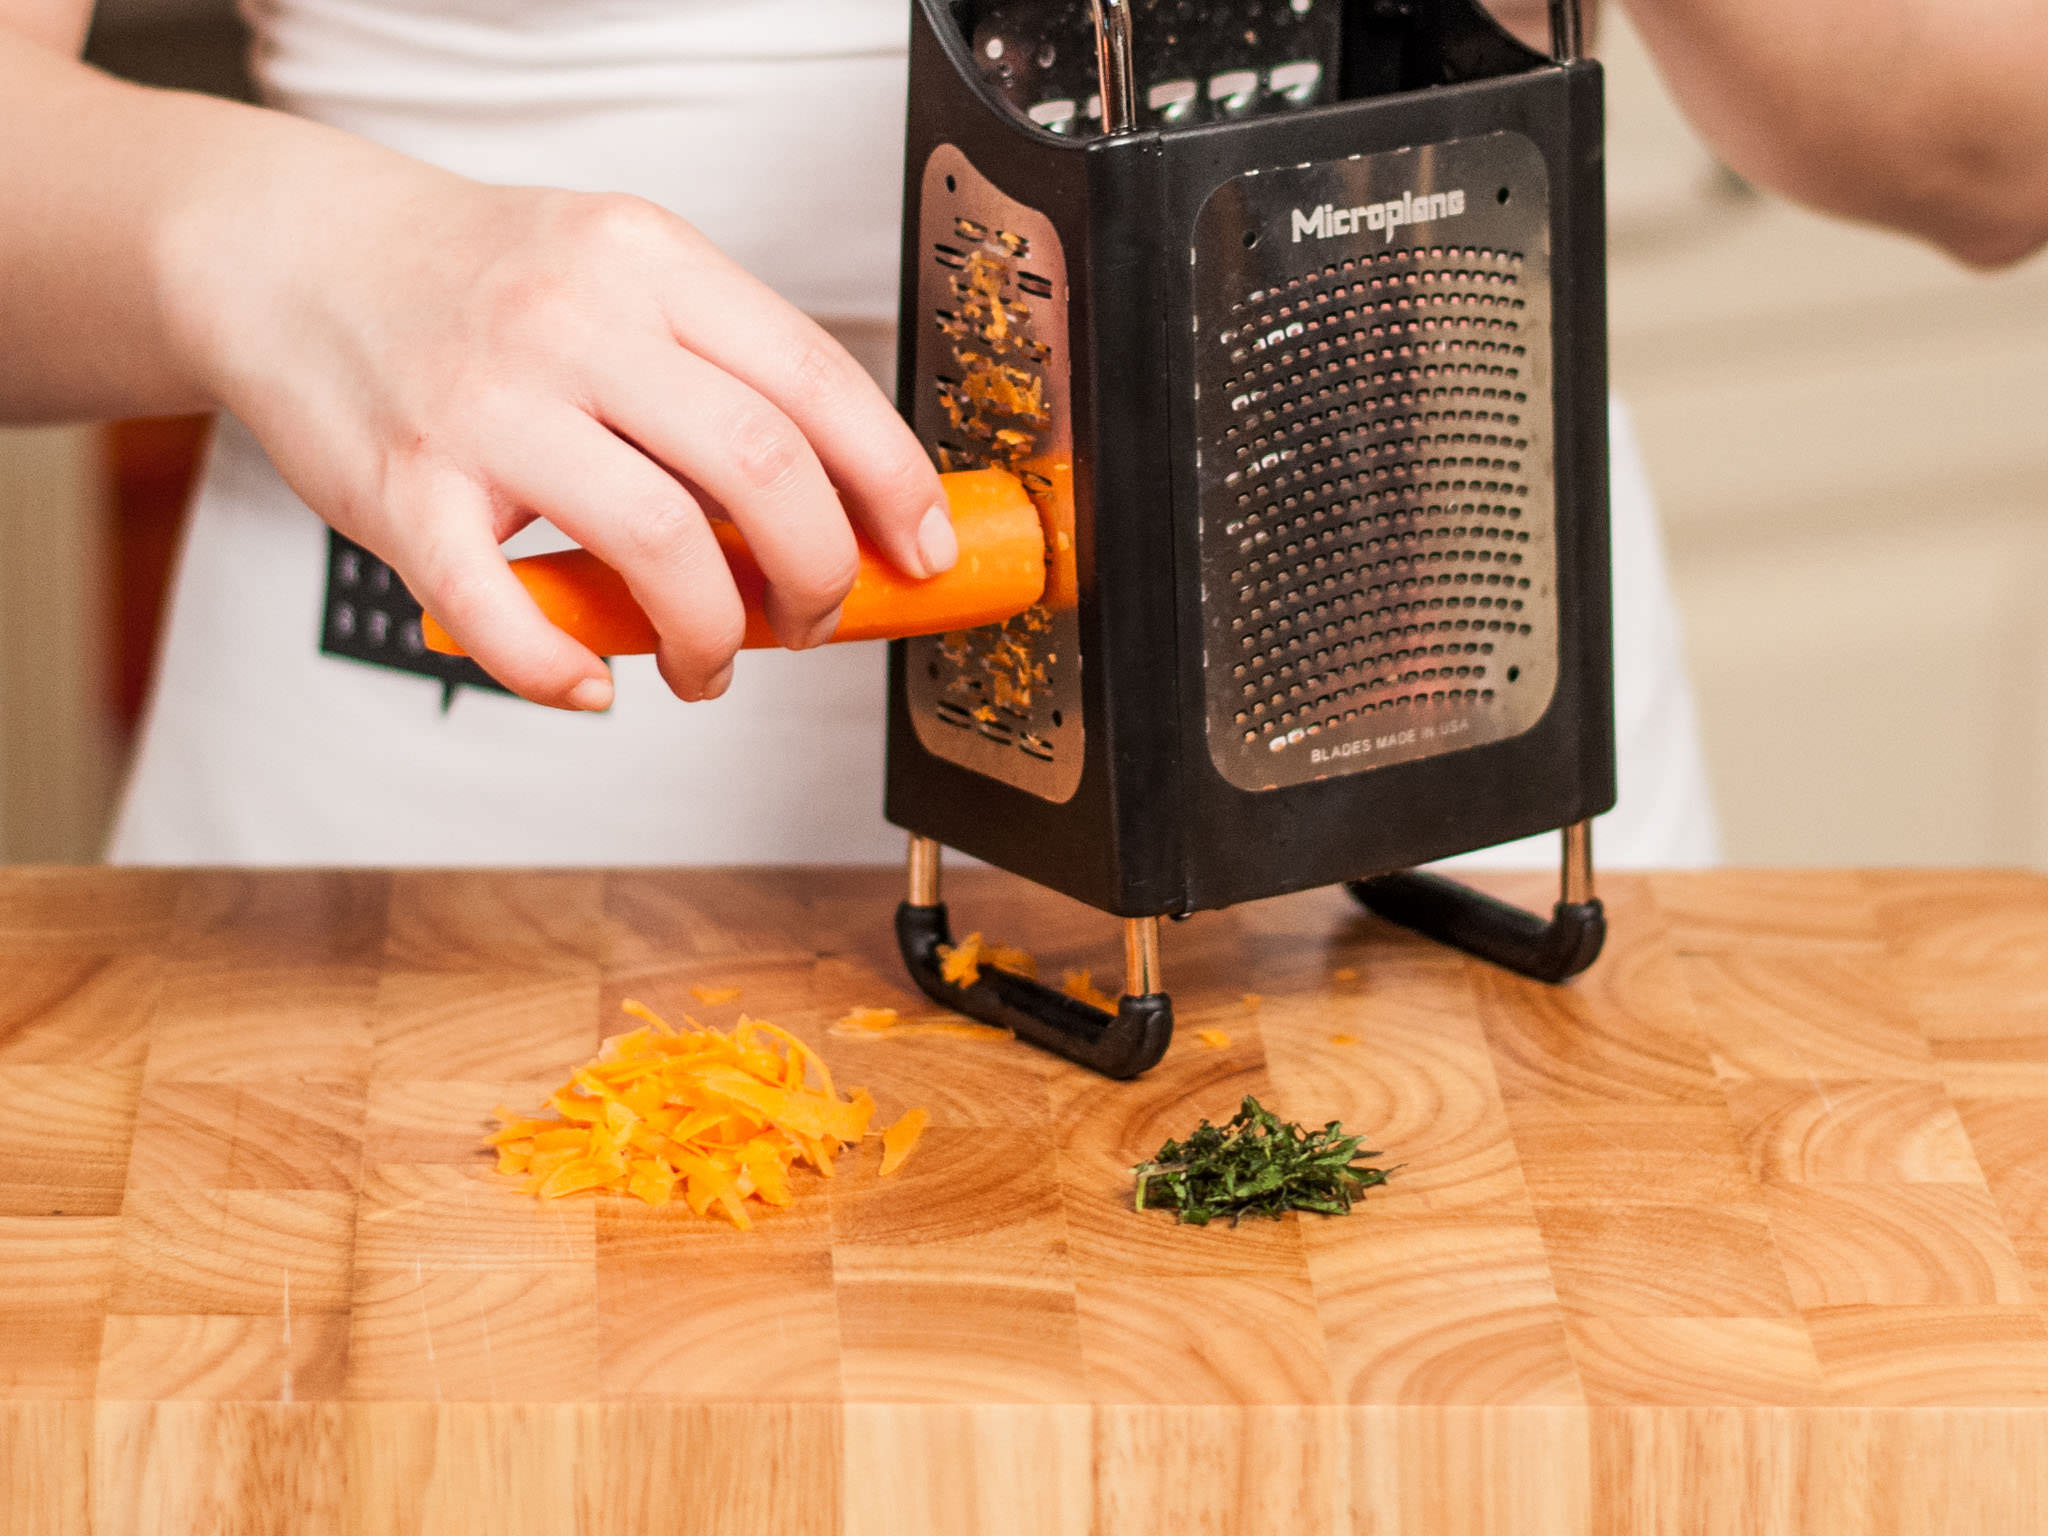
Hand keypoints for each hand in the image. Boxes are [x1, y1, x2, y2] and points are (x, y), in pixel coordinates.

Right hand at [168, 150, 951, 708]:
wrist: (290, 253)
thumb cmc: (474, 284)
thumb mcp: (613, 273)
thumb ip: (714, 368)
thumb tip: (838, 504)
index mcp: (650, 263)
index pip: (817, 380)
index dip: (893, 484)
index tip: (923, 552)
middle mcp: (575, 321)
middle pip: (763, 468)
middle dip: (820, 575)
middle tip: (813, 618)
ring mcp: (487, 405)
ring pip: (660, 542)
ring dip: (714, 635)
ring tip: (705, 663)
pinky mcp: (405, 490)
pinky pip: (505, 611)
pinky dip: (565, 672)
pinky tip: (593, 684)